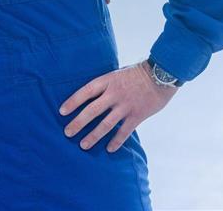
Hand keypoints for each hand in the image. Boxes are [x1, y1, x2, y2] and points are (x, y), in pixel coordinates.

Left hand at [59, 61, 176, 152]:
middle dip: (78, 123)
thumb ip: (105, 85)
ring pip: (106, 124)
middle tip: (67, 133)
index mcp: (107, 81)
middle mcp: (114, 94)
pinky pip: (124, 131)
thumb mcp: (116, 74)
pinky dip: (116, 141)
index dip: (73, 102)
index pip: (85, 92)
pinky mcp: (138, 115)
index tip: (62, 111)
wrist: (161, 74)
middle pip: (92, 110)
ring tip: (83, 145)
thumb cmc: (136, 73)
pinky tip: (109, 149)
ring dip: (94, 136)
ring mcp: (126, 105)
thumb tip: (90, 96)